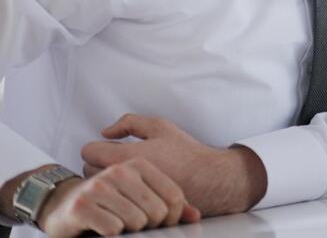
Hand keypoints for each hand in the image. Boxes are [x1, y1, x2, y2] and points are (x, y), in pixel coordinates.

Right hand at [37, 160, 198, 237]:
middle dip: (149, 225)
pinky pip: (113, 229)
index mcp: (139, 165)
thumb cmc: (108, 204)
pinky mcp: (82, 206)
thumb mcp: (140, 198)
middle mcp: (120, 171)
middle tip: (136, 226)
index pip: (174, 196)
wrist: (62, 207)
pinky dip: (112, 234)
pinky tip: (103, 228)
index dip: (173, 217)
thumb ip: (168, 205)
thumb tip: (194, 216)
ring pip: (136, 221)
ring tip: (119, 225)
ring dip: (129, 230)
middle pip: (157, 211)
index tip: (163, 224)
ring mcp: (100, 186)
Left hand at [81, 114, 266, 216]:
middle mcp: (120, 179)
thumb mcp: (159, 126)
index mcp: (123, 157)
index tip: (109, 147)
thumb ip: (129, 123)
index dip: (97, 146)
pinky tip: (131, 188)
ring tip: (124, 175)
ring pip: (99, 186)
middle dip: (98, 164)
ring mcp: (124, 196)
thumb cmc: (184, 152)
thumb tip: (105, 132)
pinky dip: (116, 193)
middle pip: (88, 170)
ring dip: (105, 180)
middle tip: (117, 160)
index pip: (87, 151)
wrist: (206, 179)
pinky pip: (112, 199)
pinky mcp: (131, 208)